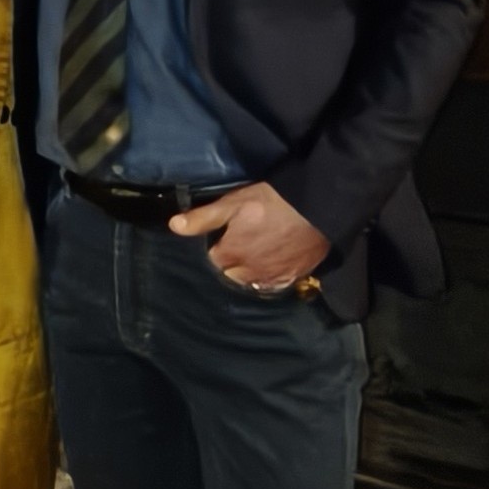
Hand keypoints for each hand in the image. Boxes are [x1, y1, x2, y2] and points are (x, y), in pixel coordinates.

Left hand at [169, 182, 329, 291]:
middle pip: (232, 274)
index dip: (216, 247)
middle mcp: (249, 273)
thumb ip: (203, 218)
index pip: (213, 260)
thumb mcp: (233, 203)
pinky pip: (274, 286)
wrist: (315, 209)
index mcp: (230, 255)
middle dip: (231, 263)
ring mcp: (272, 278)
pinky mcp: (293, 277)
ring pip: (252, 283)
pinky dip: (269, 279)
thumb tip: (173, 226)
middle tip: (238, 245)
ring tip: (253, 257)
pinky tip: (270, 268)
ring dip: (249, 273)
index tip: (221, 237)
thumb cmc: (270, 202)